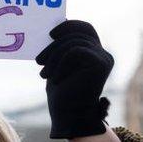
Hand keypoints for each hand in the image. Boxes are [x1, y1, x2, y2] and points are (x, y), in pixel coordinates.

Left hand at [36, 20, 113, 138]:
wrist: (69, 116)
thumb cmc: (62, 93)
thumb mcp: (57, 64)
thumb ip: (59, 47)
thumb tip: (54, 28)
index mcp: (94, 53)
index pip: (85, 29)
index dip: (69, 26)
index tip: (51, 33)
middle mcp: (103, 54)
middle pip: (78, 33)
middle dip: (55, 44)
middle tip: (38, 60)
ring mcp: (104, 58)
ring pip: (74, 42)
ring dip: (54, 57)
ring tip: (44, 74)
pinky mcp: (101, 63)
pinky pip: (76, 51)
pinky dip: (61, 63)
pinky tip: (55, 79)